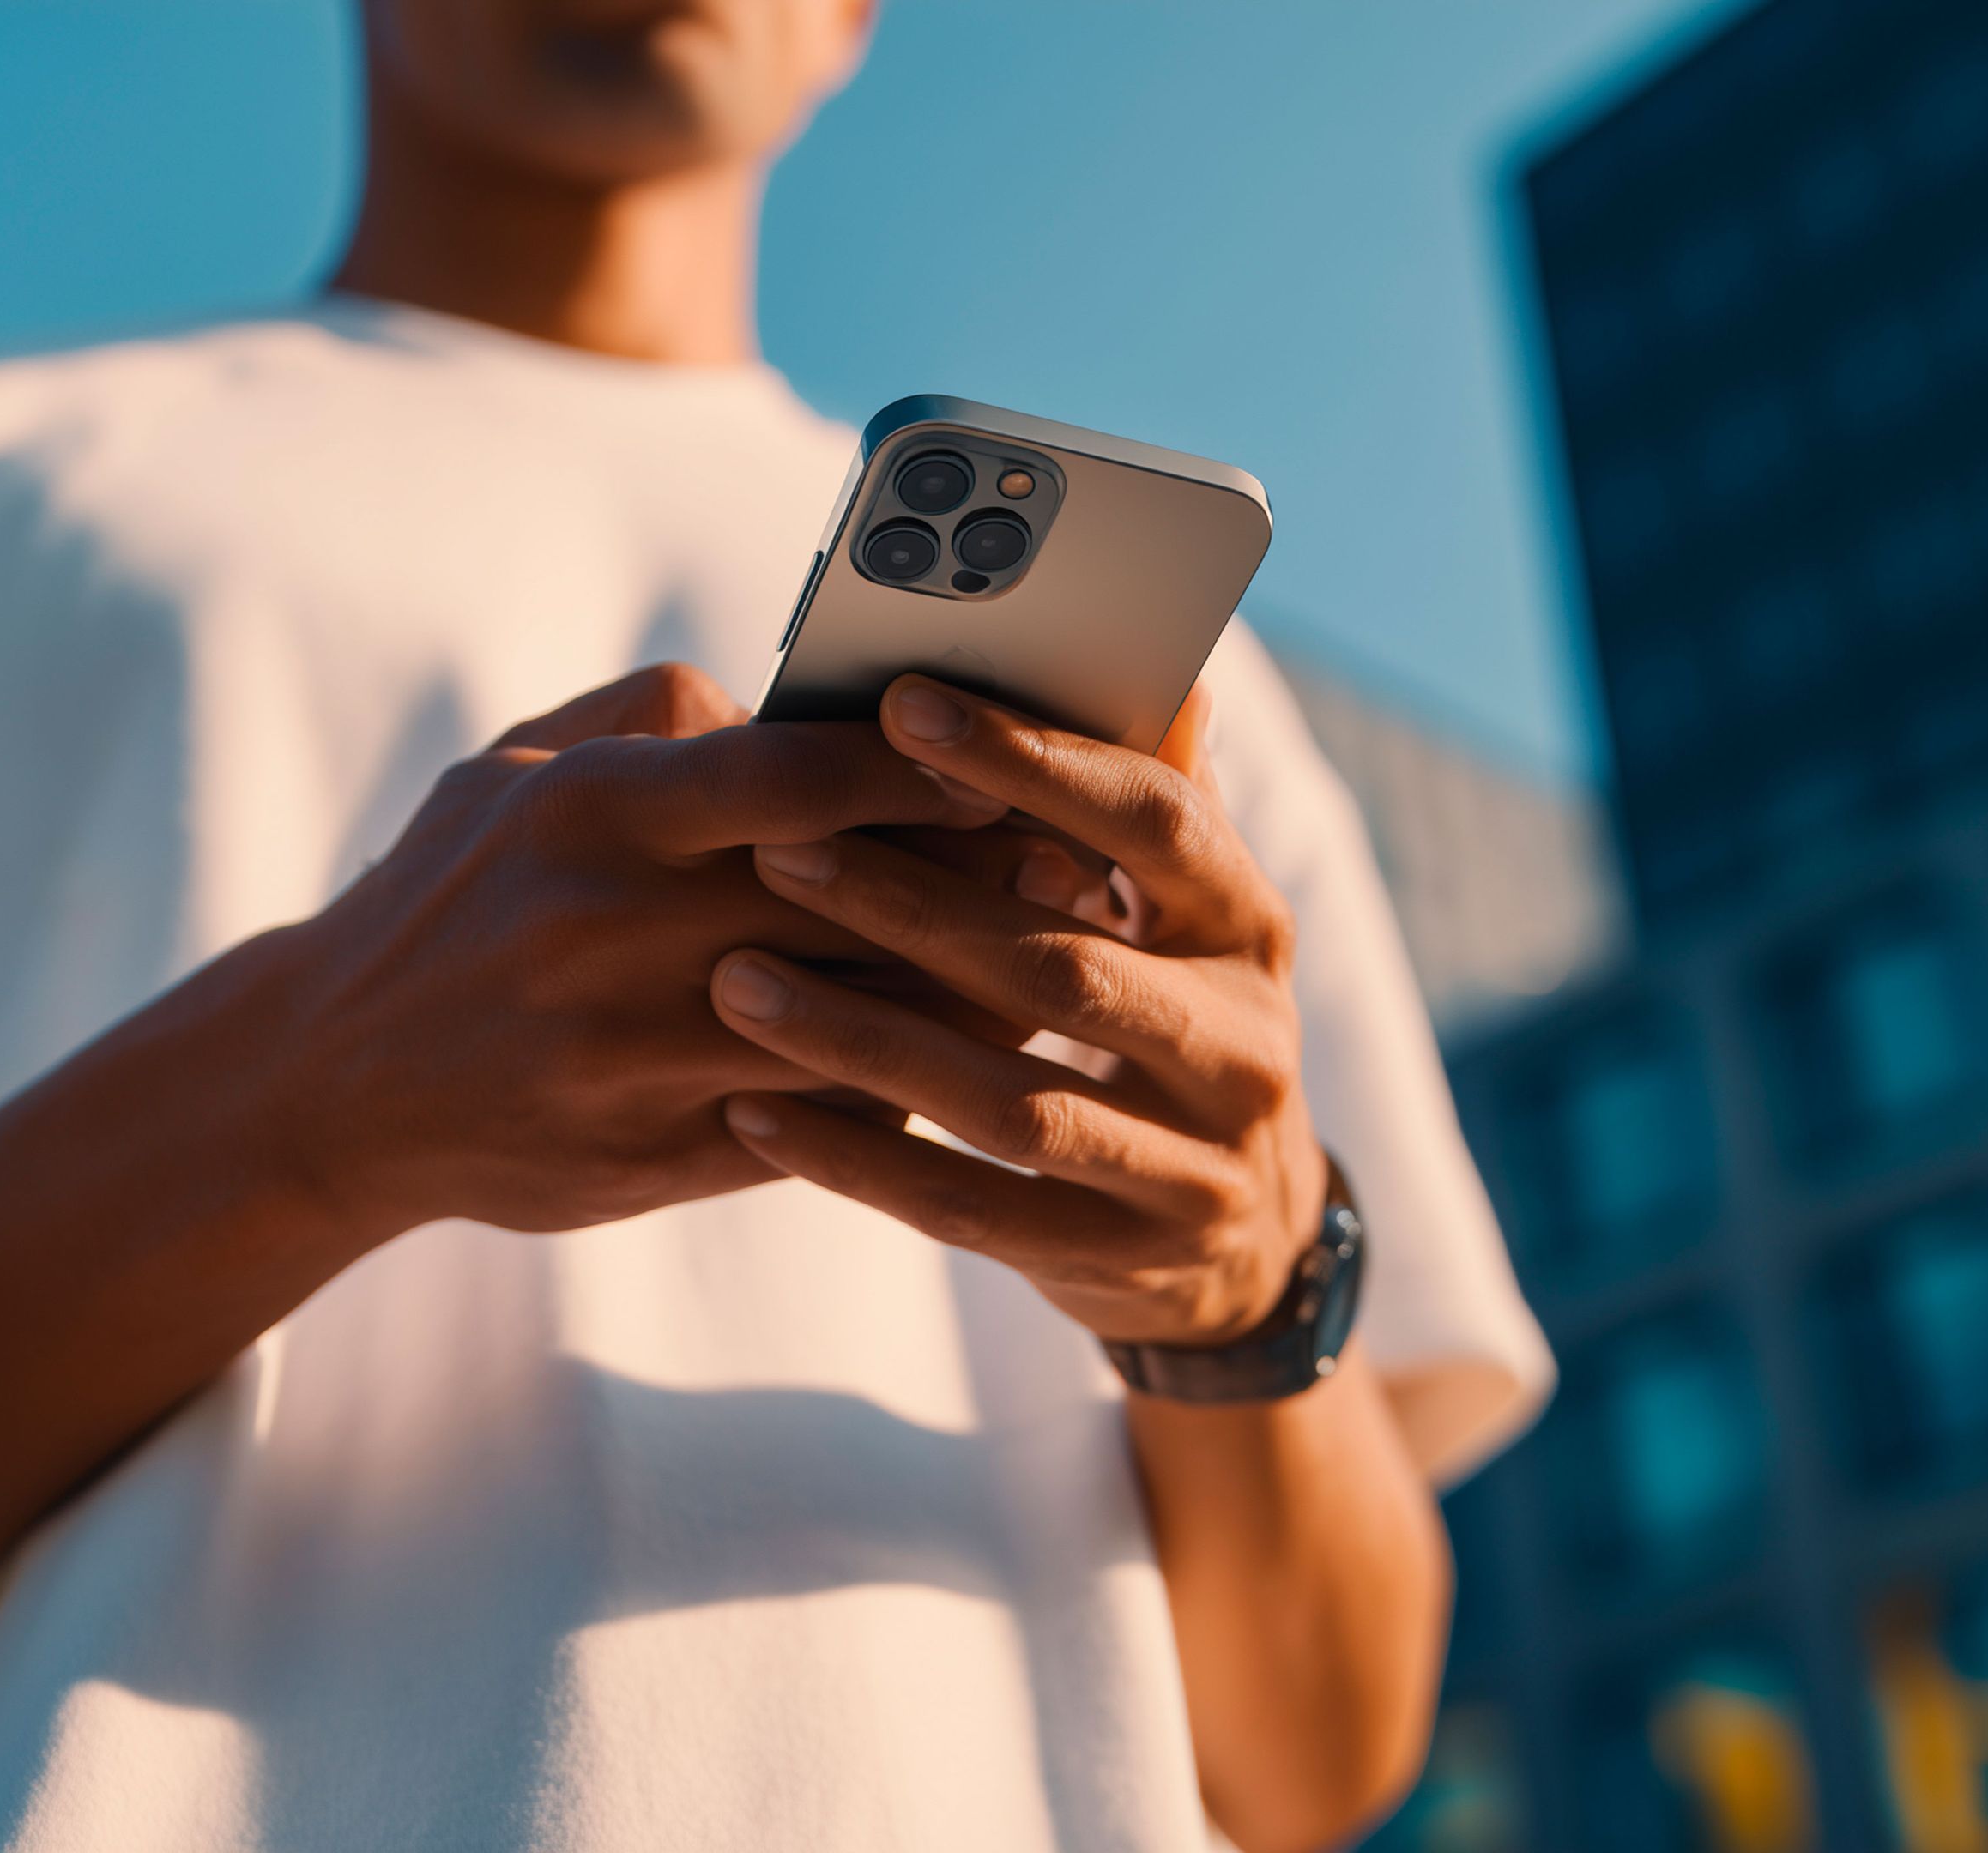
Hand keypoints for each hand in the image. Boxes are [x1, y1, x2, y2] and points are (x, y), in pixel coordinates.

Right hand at [228, 663, 1010, 1236]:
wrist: (333, 1083)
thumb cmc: (458, 895)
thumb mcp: (520, 768)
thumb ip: (662, 714)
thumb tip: (806, 699)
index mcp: (591, 812)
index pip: (795, 778)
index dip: (920, 771)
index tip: (1012, 759)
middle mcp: (611, 932)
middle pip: (850, 907)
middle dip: (980, 888)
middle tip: (1086, 868)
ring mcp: (628, 1056)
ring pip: (853, 1026)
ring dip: (965, 1001)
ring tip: (1058, 970)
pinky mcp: (644, 1156)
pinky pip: (813, 1124)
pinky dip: (897, 1095)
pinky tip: (967, 1068)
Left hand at [709, 676, 1327, 1347]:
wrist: (1247, 1245)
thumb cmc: (1176, 1020)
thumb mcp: (1189, 915)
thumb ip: (1154, 799)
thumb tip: (1160, 655)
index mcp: (1251, 928)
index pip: (1154, 824)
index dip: (1033, 762)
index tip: (903, 708)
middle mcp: (1242, 1048)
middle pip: (1063, 968)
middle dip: (912, 906)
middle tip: (773, 849)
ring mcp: (1189, 1169)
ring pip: (1009, 1102)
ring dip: (863, 1042)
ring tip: (736, 983)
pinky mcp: (1120, 1261)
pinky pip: (970, 1212)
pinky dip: (858, 1161)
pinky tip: (754, 1111)